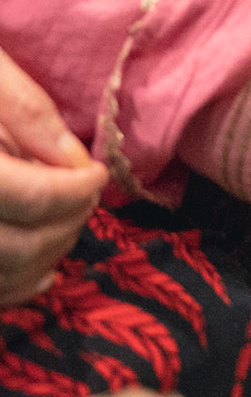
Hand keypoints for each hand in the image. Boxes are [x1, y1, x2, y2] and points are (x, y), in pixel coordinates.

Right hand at [0, 47, 107, 305]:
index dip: (77, 191)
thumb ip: (25, 111)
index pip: (32, 196)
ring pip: (1, 274)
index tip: (95, 173)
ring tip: (64, 222)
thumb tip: (75, 160)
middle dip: (67, 225)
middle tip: (85, 197)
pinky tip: (41, 270)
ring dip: (46, 256)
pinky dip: (15, 285)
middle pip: (18, 246)